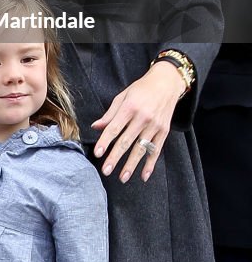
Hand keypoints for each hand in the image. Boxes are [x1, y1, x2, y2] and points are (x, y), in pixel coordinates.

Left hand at [91, 61, 183, 182]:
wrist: (166, 84)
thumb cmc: (140, 89)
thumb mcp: (122, 96)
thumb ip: (110, 114)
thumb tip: (96, 127)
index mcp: (129, 108)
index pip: (114, 128)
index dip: (105, 142)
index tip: (97, 153)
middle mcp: (143, 118)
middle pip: (126, 141)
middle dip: (115, 157)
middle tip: (106, 171)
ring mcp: (155, 126)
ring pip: (141, 149)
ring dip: (131, 165)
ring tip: (122, 177)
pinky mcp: (164, 132)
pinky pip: (156, 151)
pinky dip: (150, 164)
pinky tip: (143, 175)